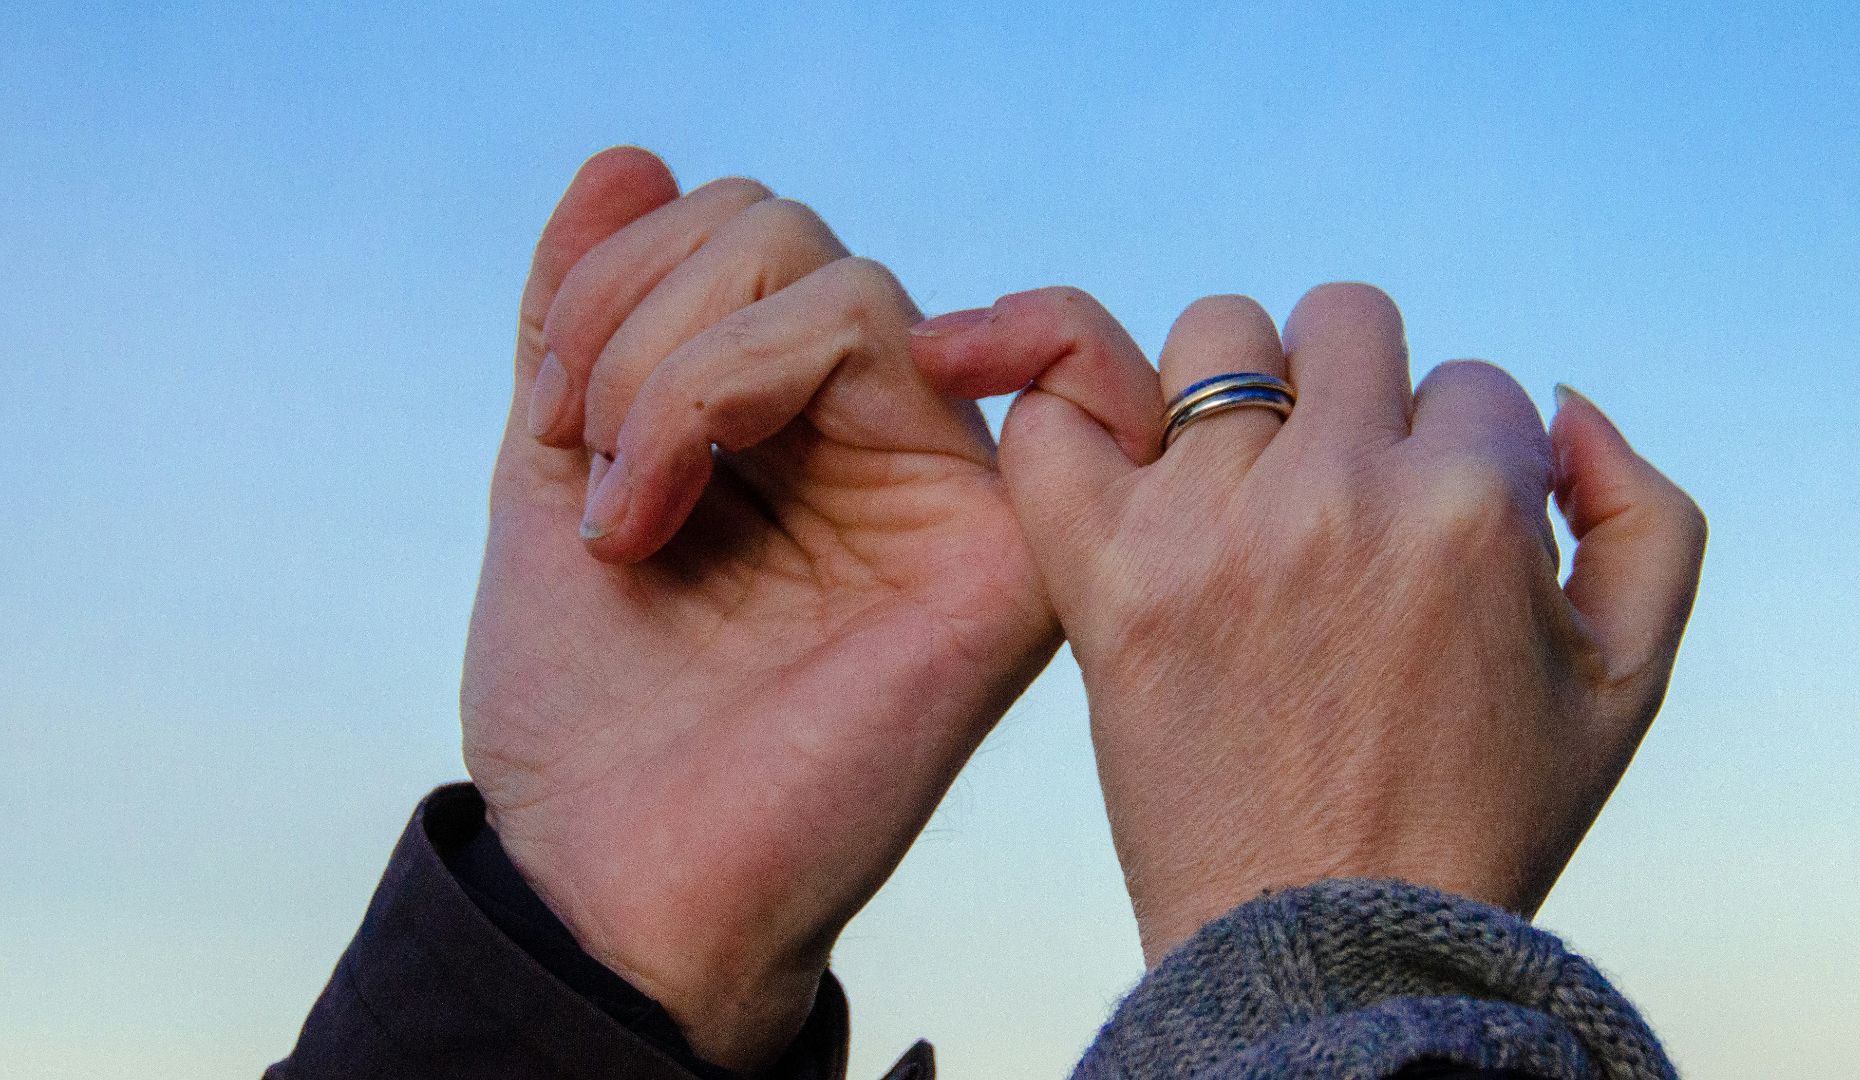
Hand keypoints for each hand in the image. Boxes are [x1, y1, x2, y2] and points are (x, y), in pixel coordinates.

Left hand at [460, 148, 1055, 1069]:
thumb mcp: (556, 476)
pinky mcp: (999, 543)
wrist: (620, 883)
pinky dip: (780, 364)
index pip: (737, 238)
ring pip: (838, 282)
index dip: (617, 282)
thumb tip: (626, 154)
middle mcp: (875, 441)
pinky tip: (701, 461)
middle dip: (641, 320)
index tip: (550, 418)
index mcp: (785, 424)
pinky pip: (967, 347)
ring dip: (682, 370)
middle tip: (596, 473)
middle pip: (785, 235)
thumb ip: (586, 319)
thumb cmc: (593, 716)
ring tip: (634, 517)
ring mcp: (942, 485)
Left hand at [912, 285, 1705, 962]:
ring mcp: (1212, 527)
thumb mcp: (1630, 678)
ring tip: (1241, 487)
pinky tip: (1117, 466)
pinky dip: (1073, 413)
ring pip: (1216, 339)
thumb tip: (1559, 401)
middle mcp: (1341, 493)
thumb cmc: (1480, 815)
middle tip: (1339, 491)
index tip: (1431, 538)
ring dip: (1237, 394)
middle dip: (1358, 394)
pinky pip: (1058, 420)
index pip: (1470, 382)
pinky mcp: (1107, 575)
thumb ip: (1643, 512)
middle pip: (1343, 321)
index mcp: (1475, 504)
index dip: (1460, 458)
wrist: (1327, 944)